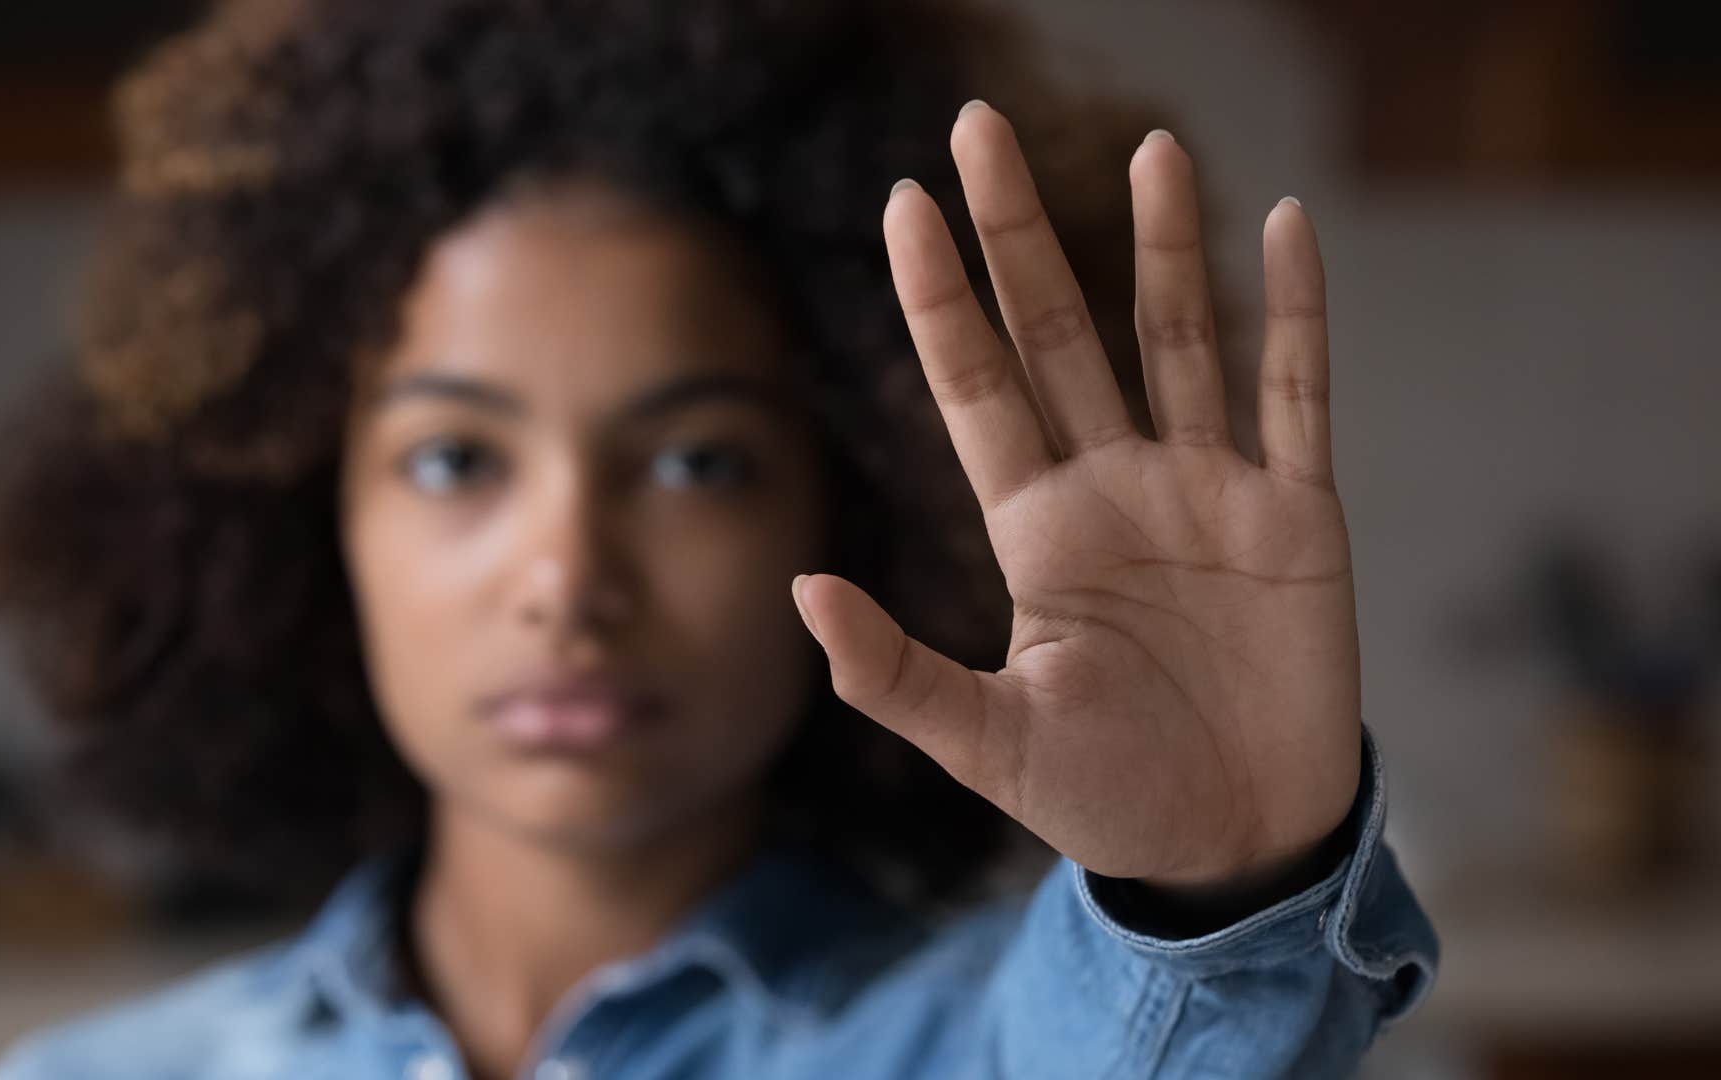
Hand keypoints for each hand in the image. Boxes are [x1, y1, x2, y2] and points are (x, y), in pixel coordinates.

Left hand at [790, 102, 1361, 890]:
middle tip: (980, 126)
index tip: (904, 202)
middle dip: (1021, 234)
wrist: (1236, 848)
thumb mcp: (986, 745)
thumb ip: (893, 672)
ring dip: (1164, 244)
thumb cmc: (1107, 801)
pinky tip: (1282, 226)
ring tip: (1149, 146)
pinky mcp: (1295, 513)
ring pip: (1179, 338)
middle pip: (1062, 331)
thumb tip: (800, 590)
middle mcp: (1114, 487)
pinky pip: (1296, 392)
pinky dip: (1296, 312)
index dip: (941, 296)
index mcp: (1037, 530)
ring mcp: (1206, 490)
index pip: (977, 384)